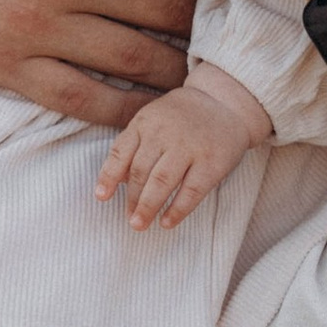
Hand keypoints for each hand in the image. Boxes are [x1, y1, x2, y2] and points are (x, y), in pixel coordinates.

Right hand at [0, 0, 201, 122]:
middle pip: (169, 13)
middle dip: (201, 19)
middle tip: (220, 24)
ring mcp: (37, 26)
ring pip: (136, 60)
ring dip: (176, 67)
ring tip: (198, 66)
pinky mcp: (8, 63)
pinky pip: (82, 99)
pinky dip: (125, 110)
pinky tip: (151, 107)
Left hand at [97, 73, 269, 229]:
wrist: (225, 102)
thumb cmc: (183, 117)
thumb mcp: (153, 120)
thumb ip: (135, 145)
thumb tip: (117, 180)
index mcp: (145, 122)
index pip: (121, 152)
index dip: (108, 176)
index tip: (101, 197)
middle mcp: (164, 133)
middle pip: (140, 171)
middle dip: (131, 199)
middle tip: (129, 219)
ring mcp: (189, 147)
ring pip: (161, 182)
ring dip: (148, 207)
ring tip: (140, 224)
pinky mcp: (211, 162)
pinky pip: (191, 191)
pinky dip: (177, 210)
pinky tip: (167, 222)